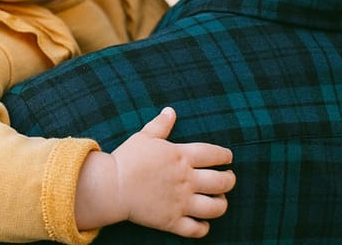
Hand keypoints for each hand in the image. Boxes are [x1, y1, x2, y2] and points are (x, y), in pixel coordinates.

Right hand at [74, 107, 234, 237]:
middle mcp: (186, 179)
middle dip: (230, 180)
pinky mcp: (172, 221)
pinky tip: (202, 222)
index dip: (226, 155)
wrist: (111, 186)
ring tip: (218, 200)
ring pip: (215, 207)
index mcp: (180, 156)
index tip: (227, 157)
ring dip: (221, 204)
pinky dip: (204, 228)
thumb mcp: (144, 137)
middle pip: (222, 182)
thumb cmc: (127, 159)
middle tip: (228, 178)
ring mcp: (181, 202)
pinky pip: (196, 229)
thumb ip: (161, 125)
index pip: (215, 154)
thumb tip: (170, 111)